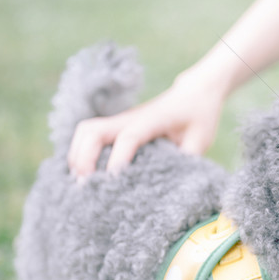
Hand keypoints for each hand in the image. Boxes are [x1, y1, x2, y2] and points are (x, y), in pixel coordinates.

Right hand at [67, 69, 224, 177]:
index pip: (129, 137)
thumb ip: (186, 159)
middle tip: (86, 185)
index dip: (119, 159)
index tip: (113, 180)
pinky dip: (80, 152)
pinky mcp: (117, 126)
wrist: (194, 94)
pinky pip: (89, 135)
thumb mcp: (201, 139)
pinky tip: (84, 174)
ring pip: (85, 130)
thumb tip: (172, 185)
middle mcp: (130, 118)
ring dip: (77, 154)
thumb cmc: (199, 117)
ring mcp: (120, 120)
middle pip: (93, 130)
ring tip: (81, 182)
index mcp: (153, 120)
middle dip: (84, 157)